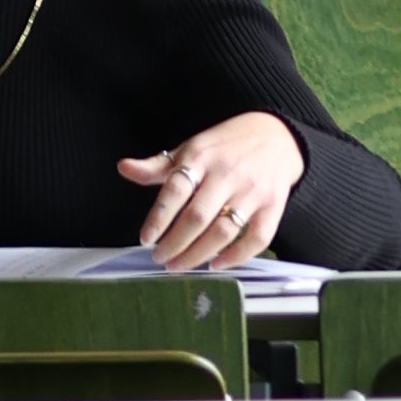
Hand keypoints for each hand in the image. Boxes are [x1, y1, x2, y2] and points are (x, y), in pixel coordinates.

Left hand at [120, 113, 306, 270]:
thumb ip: (157, 165)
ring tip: (179, 265)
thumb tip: (123, 168)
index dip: (158, 218)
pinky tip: (217, 264)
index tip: (145, 240)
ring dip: (198, 254)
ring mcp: (252, 192)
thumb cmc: (225, 146)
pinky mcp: (273, 206)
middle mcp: (227, 175)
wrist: (277, 135)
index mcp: (200, 157)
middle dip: (175, 243)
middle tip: (160, 259)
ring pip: (223, 231)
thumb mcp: (189, 148)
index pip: (175, 191)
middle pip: (197, 217)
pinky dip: (237, 256)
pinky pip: (257, 238)